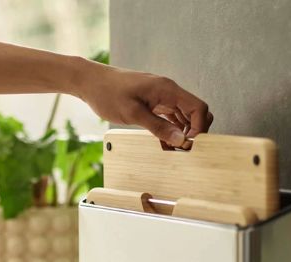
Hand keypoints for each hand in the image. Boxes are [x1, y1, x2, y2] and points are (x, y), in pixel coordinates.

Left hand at [77, 61, 212, 146]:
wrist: (91, 82)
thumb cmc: (109, 93)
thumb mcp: (133, 114)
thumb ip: (158, 127)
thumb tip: (181, 140)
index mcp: (168, 90)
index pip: (198, 107)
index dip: (199, 128)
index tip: (189, 144)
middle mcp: (168, 92)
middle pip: (195, 112)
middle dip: (194, 131)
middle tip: (183, 150)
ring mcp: (161, 98)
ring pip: (183, 117)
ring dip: (181, 133)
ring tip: (174, 151)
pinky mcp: (153, 104)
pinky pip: (169, 118)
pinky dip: (170, 131)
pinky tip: (166, 145)